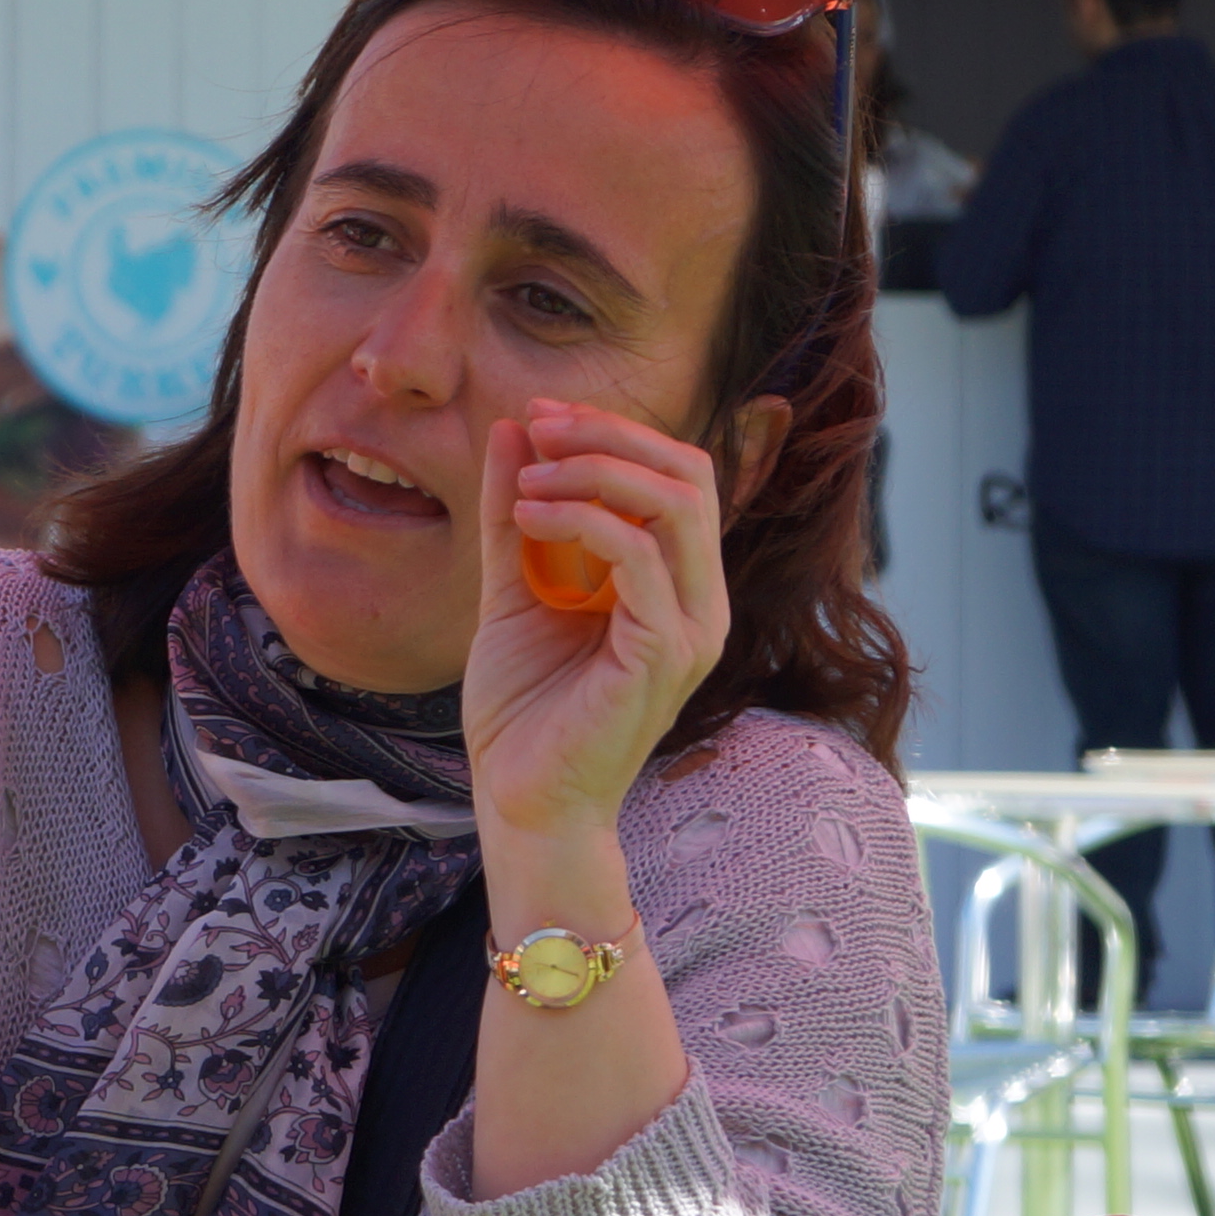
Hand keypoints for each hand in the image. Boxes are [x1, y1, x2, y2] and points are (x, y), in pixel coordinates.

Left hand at [465, 399, 731, 848]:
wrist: (521, 801)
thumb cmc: (525, 709)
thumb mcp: (513, 588)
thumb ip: (518, 515)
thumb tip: (516, 428)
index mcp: (678, 585)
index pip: (676, 475)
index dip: (614, 431)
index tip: (540, 414)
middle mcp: (701, 603)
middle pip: (689, 475)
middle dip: (611, 436)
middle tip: (539, 426)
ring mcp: (692, 630)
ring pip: (675, 506)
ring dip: (594, 473)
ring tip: (526, 483)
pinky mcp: (664, 656)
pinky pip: (641, 557)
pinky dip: (582, 521)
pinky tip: (527, 519)